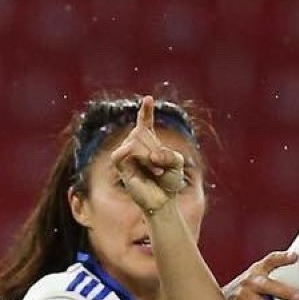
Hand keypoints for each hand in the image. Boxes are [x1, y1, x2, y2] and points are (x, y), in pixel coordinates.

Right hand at [109, 96, 190, 215]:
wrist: (162, 200)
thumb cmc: (169, 182)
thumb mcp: (178, 163)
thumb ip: (169, 154)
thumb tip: (151, 156)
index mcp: (149, 140)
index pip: (145, 121)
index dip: (146, 110)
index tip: (148, 99)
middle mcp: (134, 143)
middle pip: (141, 131)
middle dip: (155, 148)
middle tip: (160, 167)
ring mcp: (125, 152)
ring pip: (135, 140)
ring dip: (149, 155)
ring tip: (156, 170)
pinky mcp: (119, 163)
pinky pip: (127, 150)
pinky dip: (141, 157)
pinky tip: (150, 166)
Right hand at [227, 250, 298, 299]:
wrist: (232, 297)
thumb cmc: (255, 284)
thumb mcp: (263, 271)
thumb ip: (279, 265)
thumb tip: (297, 256)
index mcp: (257, 270)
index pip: (270, 260)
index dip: (282, 258)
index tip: (295, 257)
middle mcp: (248, 283)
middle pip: (267, 286)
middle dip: (285, 293)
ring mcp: (242, 298)